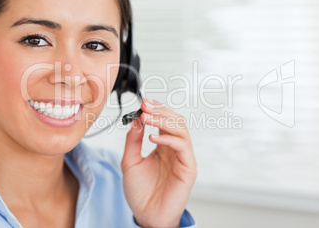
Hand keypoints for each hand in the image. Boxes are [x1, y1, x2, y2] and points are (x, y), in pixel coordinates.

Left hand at [121, 99, 196, 227]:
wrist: (147, 216)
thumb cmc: (140, 192)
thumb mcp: (130, 162)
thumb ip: (133, 141)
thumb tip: (135, 120)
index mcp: (163, 146)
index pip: (164, 120)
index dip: (156, 109)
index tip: (143, 102)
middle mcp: (174, 149)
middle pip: (175, 121)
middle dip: (160, 111)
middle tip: (145, 106)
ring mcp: (183, 157)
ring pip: (181, 129)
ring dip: (164, 120)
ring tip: (147, 118)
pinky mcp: (188, 168)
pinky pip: (182, 147)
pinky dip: (168, 138)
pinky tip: (153, 137)